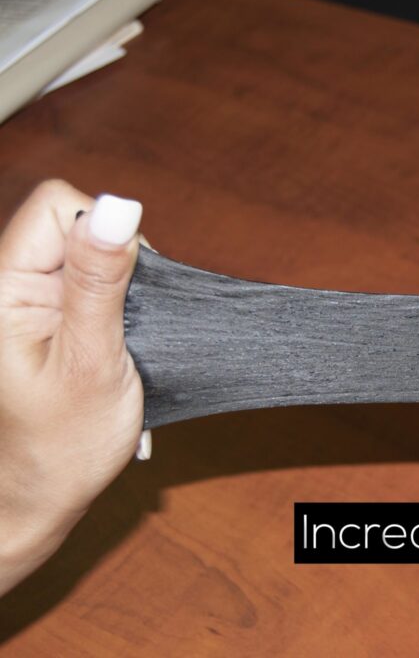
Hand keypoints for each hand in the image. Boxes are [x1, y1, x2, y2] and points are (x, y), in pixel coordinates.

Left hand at [0, 180, 143, 594]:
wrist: (40, 498)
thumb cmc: (62, 445)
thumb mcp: (92, 361)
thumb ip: (101, 282)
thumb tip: (119, 206)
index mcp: (3, 289)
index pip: (58, 207)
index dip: (104, 237)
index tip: (121, 296)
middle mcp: (9, 286)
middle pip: (75, 224)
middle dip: (114, 264)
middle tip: (117, 328)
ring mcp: (27, 300)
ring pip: (87, 251)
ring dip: (116, 287)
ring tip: (114, 340)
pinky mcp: (47, 315)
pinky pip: (89, 279)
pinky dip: (114, 303)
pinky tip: (111, 342)